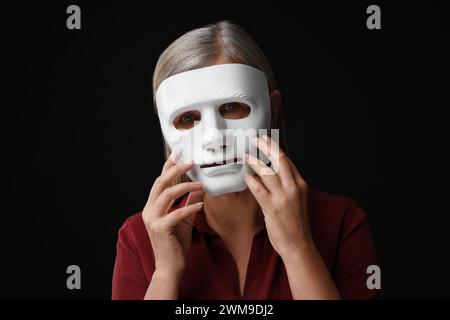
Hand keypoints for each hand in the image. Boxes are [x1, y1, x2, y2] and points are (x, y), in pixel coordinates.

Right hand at [142, 154, 203, 275]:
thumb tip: (200, 188)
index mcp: (152, 207)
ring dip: (187, 186)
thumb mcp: (183, 219)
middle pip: (161, 183)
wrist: (170, 267)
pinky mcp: (161, 228)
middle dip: (176, 169)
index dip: (167, 167)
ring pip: (168, 194)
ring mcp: (153, 219)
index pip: (159, 182)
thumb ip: (188, 203)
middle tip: (191, 161)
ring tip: (201, 184)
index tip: (177, 154)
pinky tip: (201, 204)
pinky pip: (178, 212)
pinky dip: (191, 207)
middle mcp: (149, 210)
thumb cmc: (175, 244)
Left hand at [244, 135, 311, 259]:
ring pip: (267, 171)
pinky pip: (258, 188)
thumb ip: (287, 185)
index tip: (266, 140)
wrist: (298, 244)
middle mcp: (293, 187)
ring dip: (254, 161)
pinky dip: (250, 180)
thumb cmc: (296, 223)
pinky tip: (245, 175)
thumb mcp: (297, 199)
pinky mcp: (272, 207)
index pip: (287, 160)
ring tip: (245, 155)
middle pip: (279, 160)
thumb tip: (273, 172)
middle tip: (255, 139)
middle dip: (266, 146)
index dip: (275, 148)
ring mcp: (283, 197)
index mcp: (300, 184)